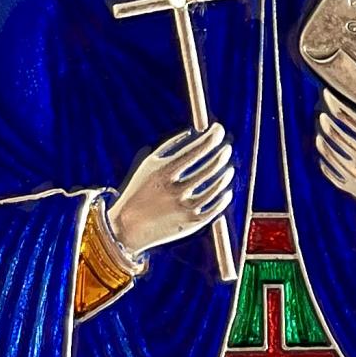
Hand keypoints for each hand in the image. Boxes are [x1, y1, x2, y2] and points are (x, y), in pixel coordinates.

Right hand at [108, 121, 234, 258]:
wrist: (128, 227)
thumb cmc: (140, 189)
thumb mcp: (148, 163)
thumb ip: (170, 145)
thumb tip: (196, 132)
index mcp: (163, 173)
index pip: (196, 151)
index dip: (211, 138)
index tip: (219, 129)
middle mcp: (174, 190)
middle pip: (208, 168)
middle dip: (221, 154)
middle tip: (226, 148)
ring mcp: (184, 209)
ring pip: (215, 188)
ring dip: (225, 175)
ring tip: (228, 168)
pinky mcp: (191, 224)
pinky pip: (215, 208)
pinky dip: (223, 197)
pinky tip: (225, 190)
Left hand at [315, 73, 355, 233]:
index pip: (349, 117)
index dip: (335, 103)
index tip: (327, 94)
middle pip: (338, 134)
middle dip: (326, 120)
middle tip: (322, 112)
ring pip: (331, 151)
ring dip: (322, 137)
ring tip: (322, 128)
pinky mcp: (353, 188)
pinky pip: (330, 170)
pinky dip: (325, 159)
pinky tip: (324, 150)